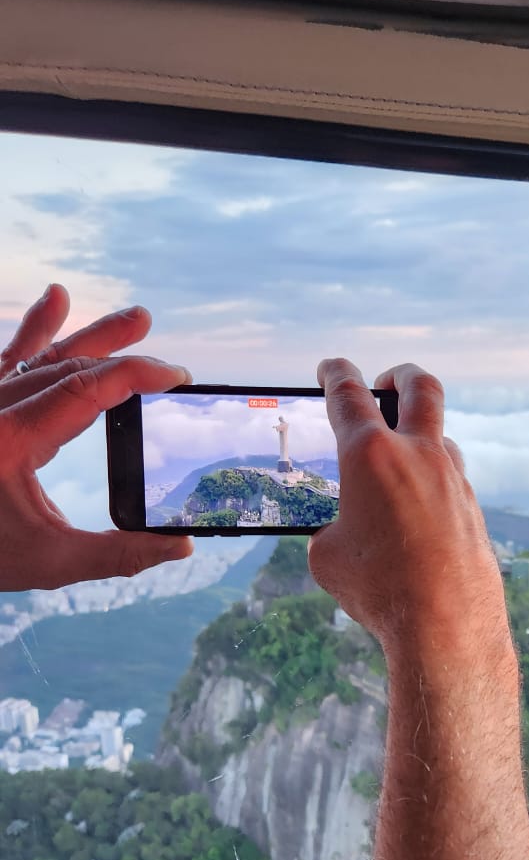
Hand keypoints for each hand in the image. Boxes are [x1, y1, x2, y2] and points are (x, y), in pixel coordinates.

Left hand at [0, 284, 193, 590]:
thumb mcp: (50, 562)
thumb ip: (118, 554)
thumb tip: (181, 545)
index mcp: (12, 440)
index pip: (86, 389)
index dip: (136, 375)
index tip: (176, 377)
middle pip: (71, 368)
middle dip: (126, 361)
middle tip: (172, 370)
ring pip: (42, 357)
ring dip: (92, 338)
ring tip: (139, 319)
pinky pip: (8, 358)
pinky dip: (35, 331)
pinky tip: (56, 297)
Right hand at [307, 358, 511, 663]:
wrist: (445, 625)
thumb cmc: (379, 590)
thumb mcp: (328, 557)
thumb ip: (331, 528)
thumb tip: (343, 531)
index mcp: (370, 455)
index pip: (347, 395)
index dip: (334, 375)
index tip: (330, 368)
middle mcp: (418, 455)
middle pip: (418, 387)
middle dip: (399, 375)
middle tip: (386, 381)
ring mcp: (453, 479)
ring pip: (441, 436)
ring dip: (420, 436)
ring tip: (400, 460)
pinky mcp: (472, 508)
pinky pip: (451, 481)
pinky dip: (433, 482)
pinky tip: (420, 509)